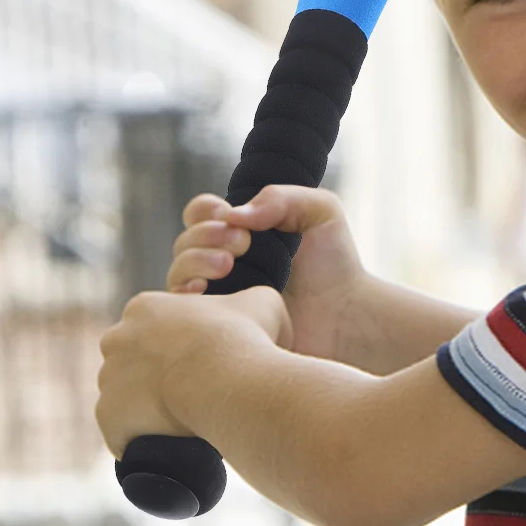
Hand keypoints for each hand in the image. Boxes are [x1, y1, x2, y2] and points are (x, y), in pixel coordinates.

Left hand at [95, 283, 289, 456]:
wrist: (226, 380)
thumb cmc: (245, 338)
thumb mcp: (262, 302)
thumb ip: (250, 303)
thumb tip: (255, 314)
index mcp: (144, 307)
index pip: (153, 327)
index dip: (178, 345)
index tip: (201, 360)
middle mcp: (116, 338)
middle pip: (131, 360)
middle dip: (155, 375)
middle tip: (192, 390)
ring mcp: (108, 379)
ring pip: (125, 397)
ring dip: (146, 408)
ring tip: (183, 419)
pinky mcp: (108, 417)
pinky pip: (121, 432)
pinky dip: (140, 439)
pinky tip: (166, 441)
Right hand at [166, 189, 369, 363]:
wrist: (347, 317)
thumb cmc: (336, 264)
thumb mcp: (319, 211)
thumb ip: (280, 197)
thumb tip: (233, 216)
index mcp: (242, 233)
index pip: (201, 214)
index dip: (205, 211)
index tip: (227, 216)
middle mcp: (224, 263)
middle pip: (185, 241)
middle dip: (206, 235)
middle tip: (243, 243)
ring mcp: (218, 297)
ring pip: (177, 271)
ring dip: (194, 260)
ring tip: (228, 265)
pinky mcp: (216, 329)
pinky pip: (179, 311)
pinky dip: (183, 293)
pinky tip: (202, 290)